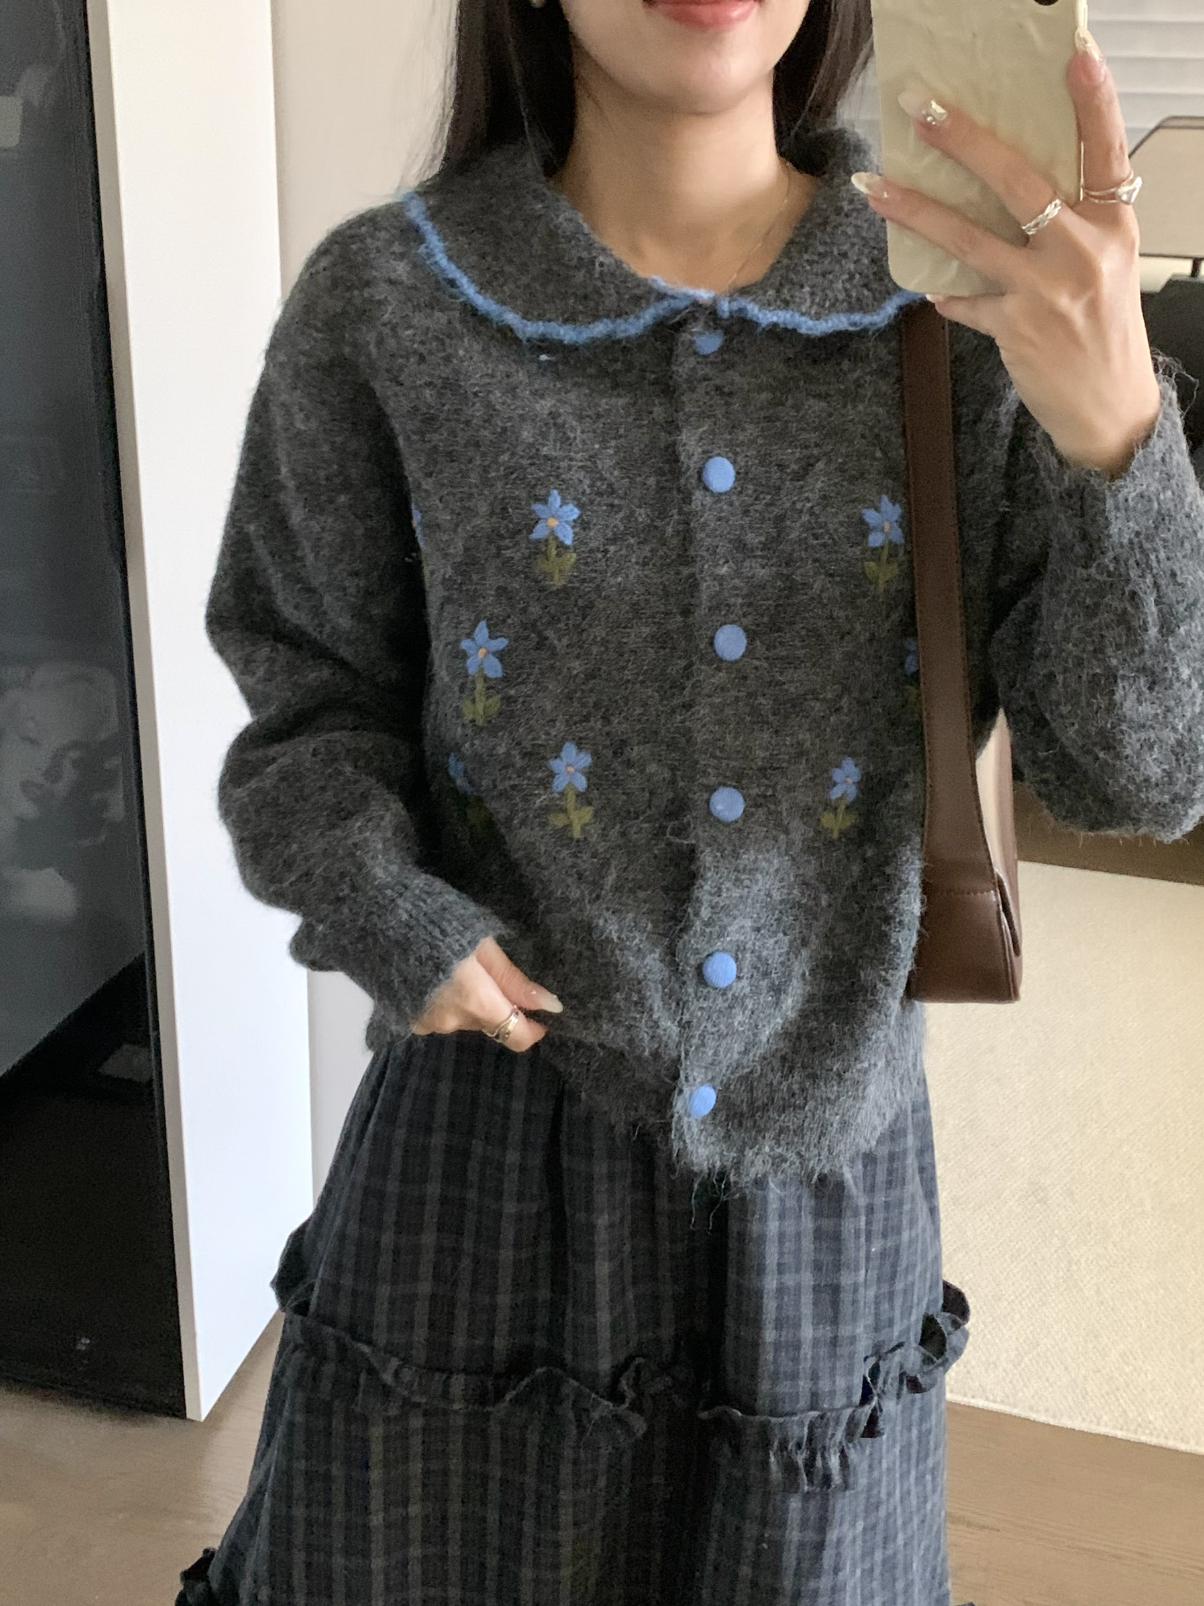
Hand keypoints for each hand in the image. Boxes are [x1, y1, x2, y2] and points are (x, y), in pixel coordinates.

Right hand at [409, 935, 562, 1051]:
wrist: (380, 921)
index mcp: (476, 1002)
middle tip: (489, 969)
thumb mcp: (483, 944)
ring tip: (458, 966)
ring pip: (466, 1019)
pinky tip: (437, 976)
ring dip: (471, 1001)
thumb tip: (550, 1006)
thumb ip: (513, 980)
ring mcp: (428, 1024)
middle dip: (498, 1004)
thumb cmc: (438, 923)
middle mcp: (453, 1022)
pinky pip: (442, 1016)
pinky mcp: (409, 1020)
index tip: (541, 1011)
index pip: (519, 1038)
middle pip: (491, 1023)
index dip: (534, 1028)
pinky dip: (447, 1002)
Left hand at [853, 30, 1162, 477]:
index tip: (1074, 56)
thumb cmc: (1104, 329)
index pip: (1106, 150)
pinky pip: (965, 301)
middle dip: (966, 141)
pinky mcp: (1016, 328)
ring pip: (971, 237)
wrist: (1109, 407)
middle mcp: (1083, 250)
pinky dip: (947, 295)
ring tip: (875, 187)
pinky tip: (929, 289)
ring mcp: (1047, 290)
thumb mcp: (1106, 265)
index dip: (1093, 101)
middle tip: (924, 109)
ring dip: (917, 210)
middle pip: (1019, 181)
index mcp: (1114, 224)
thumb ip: (1072, 223)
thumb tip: (1014, 185)